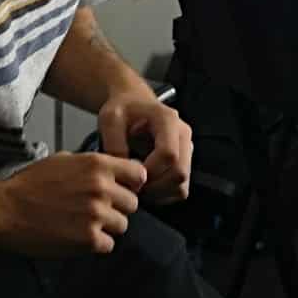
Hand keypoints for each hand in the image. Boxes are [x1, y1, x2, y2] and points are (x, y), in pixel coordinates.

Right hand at [0, 152, 145, 255]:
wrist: (4, 210)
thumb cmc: (28, 185)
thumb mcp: (63, 160)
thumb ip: (91, 165)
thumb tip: (112, 172)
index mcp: (97, 165)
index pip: (139, 173)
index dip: (131, 183)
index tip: (121, 190)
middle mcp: (101, 188)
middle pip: (133, 203)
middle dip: (117, 208)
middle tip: (95, 211)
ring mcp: (97, 214)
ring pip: (122, 225)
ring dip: (106, 227)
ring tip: (83, 225)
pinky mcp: (88, 239)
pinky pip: (108, 245)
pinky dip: (95, 245)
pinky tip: (77, 237)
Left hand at [97, 91, 193, 205]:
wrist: (133, 103)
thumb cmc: (123, 109)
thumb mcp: (110, 119)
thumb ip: (114, 143)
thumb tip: (125, 171)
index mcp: (168, 120)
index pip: (169, 154)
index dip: (150, 171)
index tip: (130, 174)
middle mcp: (183, 135)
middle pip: (180, 173)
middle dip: (154, 186)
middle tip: (132, 185)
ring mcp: (187, 149)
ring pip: (181, 185)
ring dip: (158, 193)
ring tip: (137, 185)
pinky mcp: (185, 162)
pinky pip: (180, 189)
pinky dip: (163, 195)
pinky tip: (146, 185)